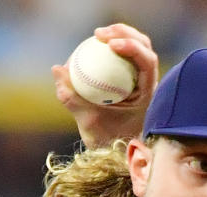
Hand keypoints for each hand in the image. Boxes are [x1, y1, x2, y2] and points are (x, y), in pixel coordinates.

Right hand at [51, 23, 159, 148]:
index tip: (111, 44)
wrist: (114, 152)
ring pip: (135, 47)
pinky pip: (121, 56)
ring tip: (96, 36)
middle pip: (143, 47)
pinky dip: (108, 49)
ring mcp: (140, 79)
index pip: (148, 62)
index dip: (132, 47)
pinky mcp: (130, 77)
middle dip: (124, 33)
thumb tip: (57, 68)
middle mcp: (148, 83)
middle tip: (98, 34)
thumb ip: (71, 99)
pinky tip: (92, 47)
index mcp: (149, 94)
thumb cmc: (105, 142)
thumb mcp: (87, 123)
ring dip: (118, 36)